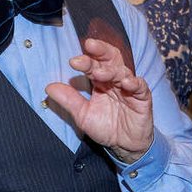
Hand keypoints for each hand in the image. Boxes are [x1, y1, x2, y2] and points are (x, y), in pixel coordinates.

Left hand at [45, 37, 153, 161]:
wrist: (124, 146)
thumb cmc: (105, 127)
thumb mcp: (82, 115)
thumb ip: (68, 100)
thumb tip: (49, 87)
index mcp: (100, 81)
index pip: (93, 65)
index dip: (85, 61)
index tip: (73, 61)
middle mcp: (114, 80)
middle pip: (110, 58)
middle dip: (101, 50)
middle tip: (90, 45)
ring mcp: (129, 87)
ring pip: (122, 71)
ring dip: (111, 70)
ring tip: (99, 73)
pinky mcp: (142, 97)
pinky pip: (140, 86)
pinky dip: (134, 82)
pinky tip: (126, 82)